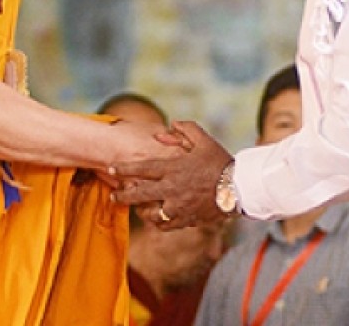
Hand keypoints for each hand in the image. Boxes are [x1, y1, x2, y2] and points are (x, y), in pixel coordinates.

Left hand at [109, 121, 232, 228]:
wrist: (239, 188)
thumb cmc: (220, 162)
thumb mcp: (204, 141)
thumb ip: (186, 130)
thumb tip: (171, 124)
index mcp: (173, 169)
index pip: (141, 168)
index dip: (123, 169)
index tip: (109, 168)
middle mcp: (172, 189)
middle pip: (139, 195)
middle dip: (123, 196)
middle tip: (114, 197)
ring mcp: (178, 207)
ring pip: (150, 214)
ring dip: (141, 211)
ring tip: (136, 209)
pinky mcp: (186, 220)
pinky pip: (166, 225)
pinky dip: (158, 222)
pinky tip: (156, 219)